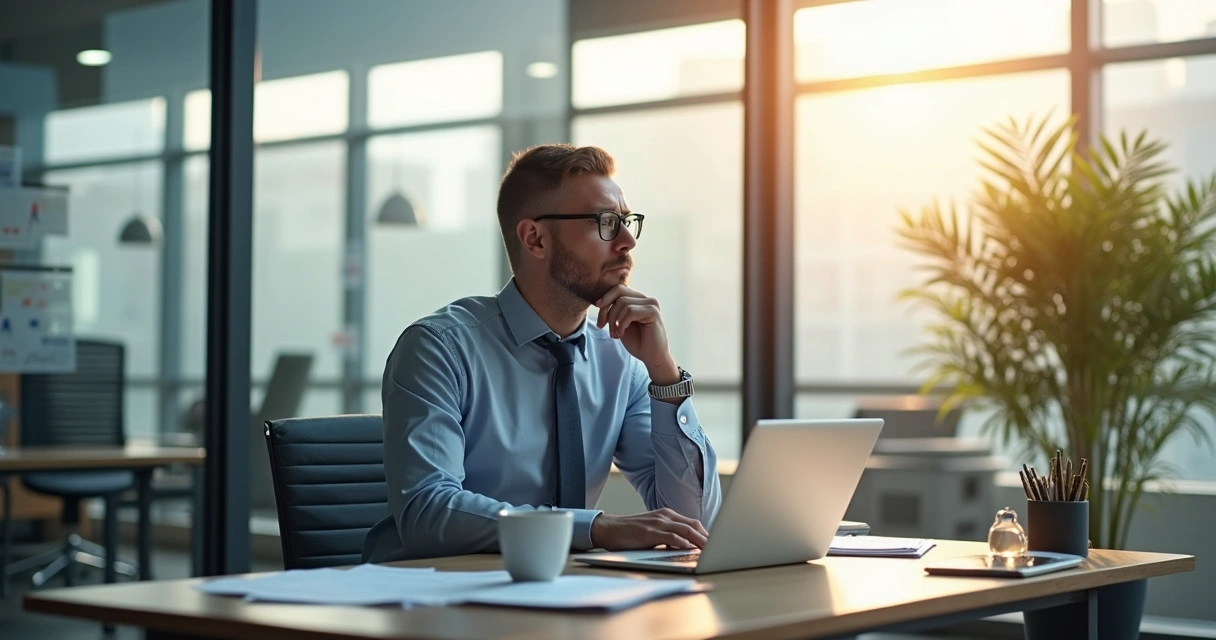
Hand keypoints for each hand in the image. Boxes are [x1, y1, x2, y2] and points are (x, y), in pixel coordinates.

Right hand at [590, 509, 709, 550]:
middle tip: (721, 548)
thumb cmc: (631, 532)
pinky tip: (689, 548)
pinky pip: (670, 536)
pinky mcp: (649, 532)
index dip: (707, 533)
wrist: (609, 529)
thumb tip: (687, 546)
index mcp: (667, 515)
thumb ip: (669, 535)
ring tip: (712, 550)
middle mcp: (665, 516)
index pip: (693, 523)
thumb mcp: (653, 530)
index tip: (718, 543)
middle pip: (693, 525)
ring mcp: (657, 523)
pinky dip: (682, 542)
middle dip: (708, 537)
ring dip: (700, 540)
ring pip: (685, 530)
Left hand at [594, 285, 679, 383]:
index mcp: (638, 300)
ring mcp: (651, 304)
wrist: (652, 358)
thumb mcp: (620, 324)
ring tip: (614, 334)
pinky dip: (622, 323)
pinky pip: (630, 311)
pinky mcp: (653, 312)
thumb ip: (614, 311)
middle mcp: (646, 299)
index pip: (618, 289)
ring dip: (614, 320)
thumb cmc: (638, 342)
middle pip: (619, 293)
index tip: (597, 312)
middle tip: (602, 326)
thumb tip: (600, 302)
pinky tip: (621, 334)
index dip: (605, 299)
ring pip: (623, 303)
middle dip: (606, 310)